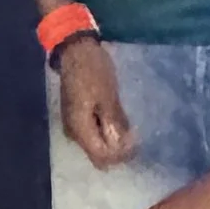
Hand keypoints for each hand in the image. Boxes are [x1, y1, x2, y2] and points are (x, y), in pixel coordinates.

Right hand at [54, 36, 134, 168]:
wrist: (75, 51)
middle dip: (118, 150)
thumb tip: (124, 146)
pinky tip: (118, 121)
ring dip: (113, 140)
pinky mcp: (76, 118)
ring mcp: (73, 126)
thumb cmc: (93, 71)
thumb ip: (115, 124)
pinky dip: (106, 130)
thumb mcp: (108, 97)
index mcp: (79, 129)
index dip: (120, 155)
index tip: (136, 142)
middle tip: (135, 136)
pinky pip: (93, 133)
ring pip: (96, 145)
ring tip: (129, 128)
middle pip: (97, 154)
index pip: (101, 157)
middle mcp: (73, 133)